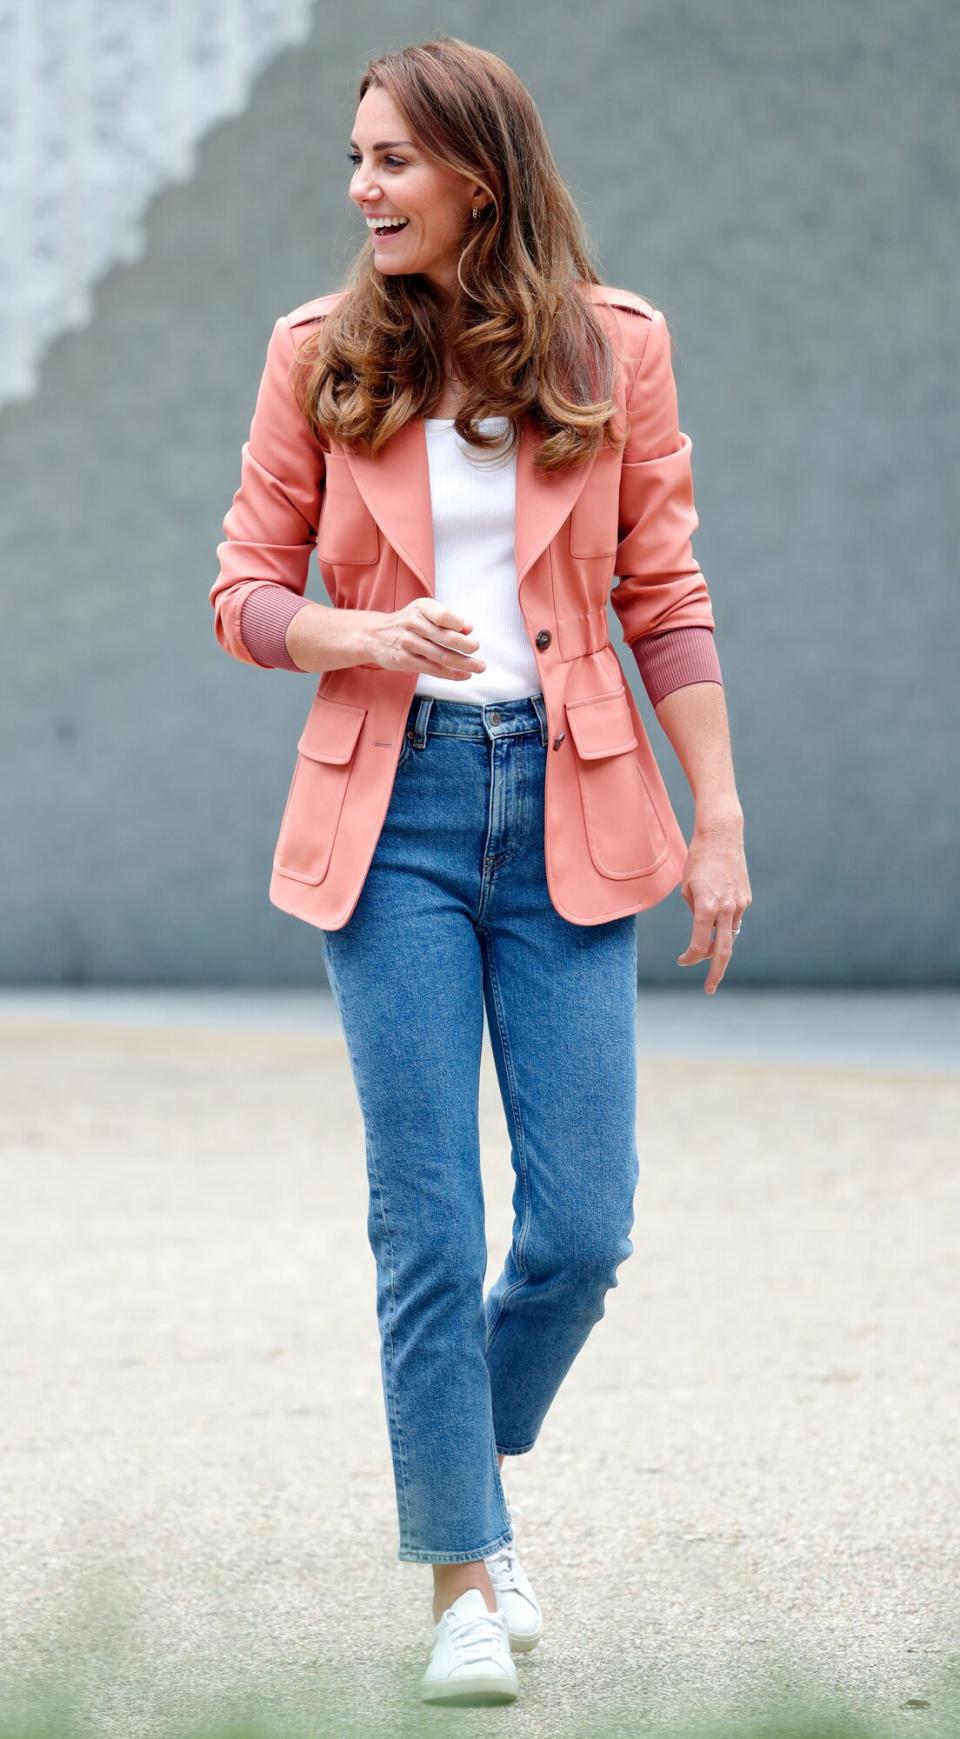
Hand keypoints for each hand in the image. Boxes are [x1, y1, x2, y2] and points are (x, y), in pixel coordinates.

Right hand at [369, 599, 485, 679]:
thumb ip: (447, 618)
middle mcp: (414, 624)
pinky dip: (452, 674)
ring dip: (465, 663)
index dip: (458, 624)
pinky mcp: (405, 660)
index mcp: (421, 608)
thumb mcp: (423, 612)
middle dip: (467, 646)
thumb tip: (469, 628)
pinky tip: (464, 675)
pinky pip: (433, 669)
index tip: (469, 632)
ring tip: (479, 667)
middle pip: (446, 638)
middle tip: (477, 650)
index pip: (443, 615)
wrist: (375, 635)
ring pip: (442, 656)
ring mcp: (409, 643)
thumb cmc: (407, 623)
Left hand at [676, 814, 750, 994]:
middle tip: (709, 989)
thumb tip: (704, 931)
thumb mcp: (687, 888)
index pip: (698, 943)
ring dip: (716, 944)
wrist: (722, 837)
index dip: (689, 957)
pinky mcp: (746, 899)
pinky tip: (715, 910)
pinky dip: (723, 923)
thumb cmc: (698, 860)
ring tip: (704, 946)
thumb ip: (695, 913)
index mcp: (706, 906)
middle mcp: (726, 908)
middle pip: (723, 951)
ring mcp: (739, 904)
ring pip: (728, 935)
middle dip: (715, 973)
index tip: (682, 961)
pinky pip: (733, 919)